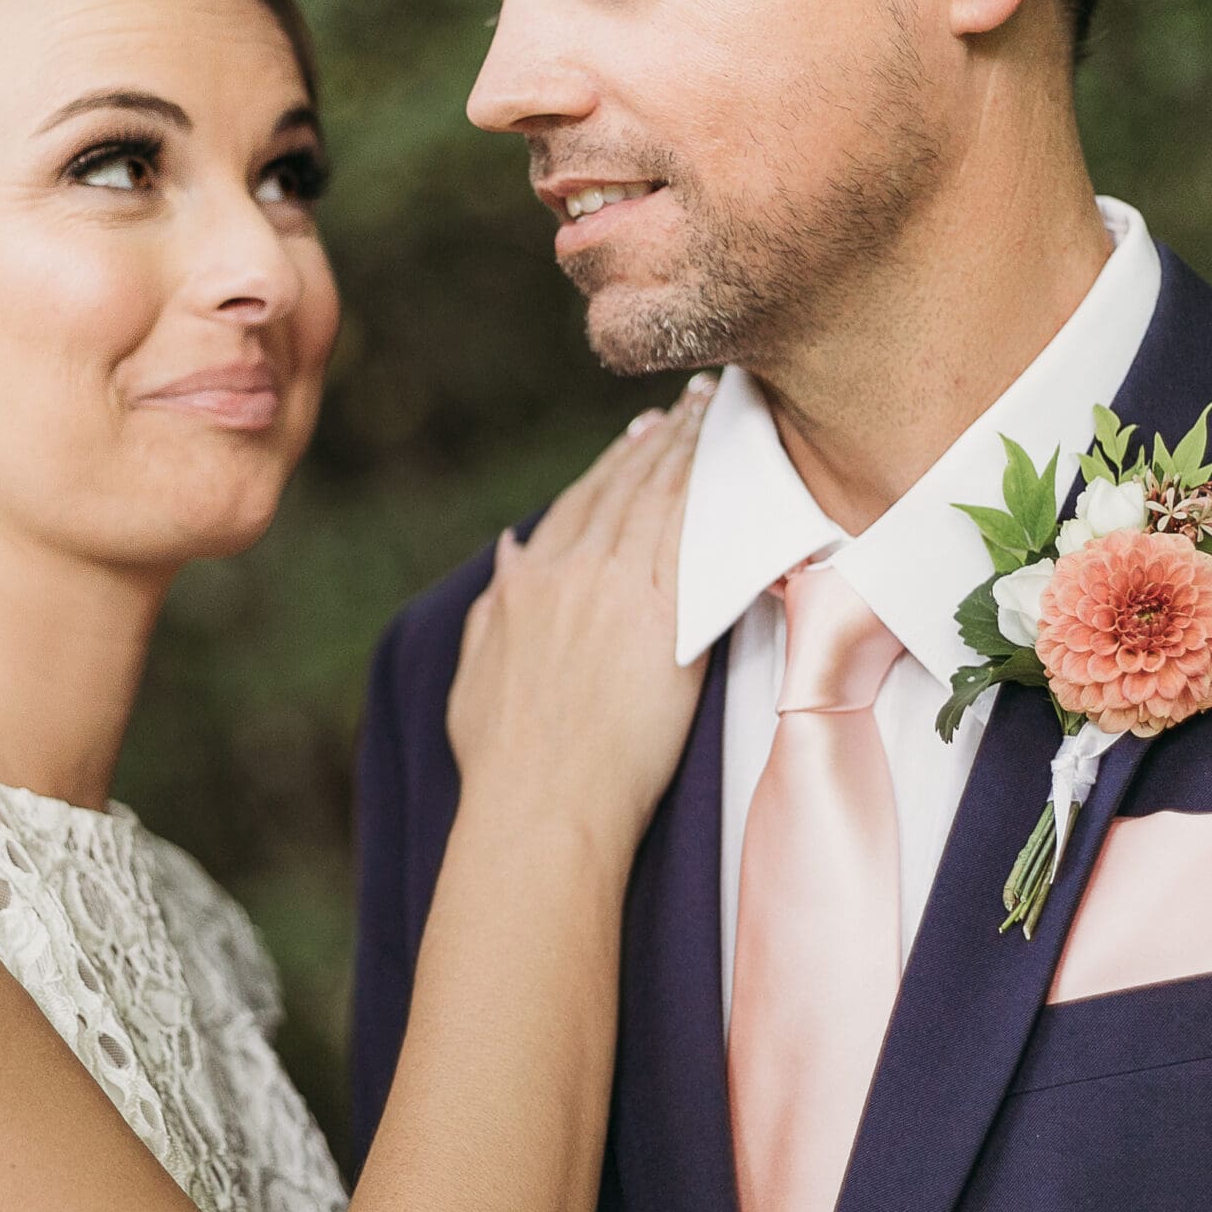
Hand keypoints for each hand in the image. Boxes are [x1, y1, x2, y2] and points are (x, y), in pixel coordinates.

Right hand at [447, 378, 715, 866]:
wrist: (543, 807)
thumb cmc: (504, 763)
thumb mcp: (475, 674)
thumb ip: (494, 609)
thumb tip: (510, 555)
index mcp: (524, 585)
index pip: (577, 505)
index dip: (613, 466)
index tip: (638, 435)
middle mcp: (569, 574)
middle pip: (624, 489)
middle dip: (661, 440)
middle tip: (693, 403)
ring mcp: (618, 594)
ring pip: (662, 501)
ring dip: (691, 451)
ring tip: (716, 416)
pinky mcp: (665, 623)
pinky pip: (696, 541)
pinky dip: (713, 497)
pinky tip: (736, 472)